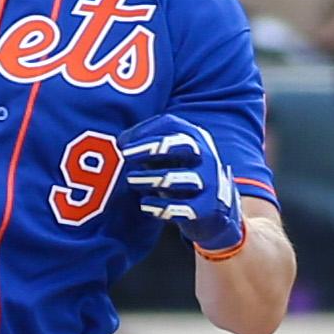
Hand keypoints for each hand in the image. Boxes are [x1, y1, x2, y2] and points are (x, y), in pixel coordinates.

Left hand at [115, 114, 245, 254]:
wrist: (213, 209)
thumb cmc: (180, 175)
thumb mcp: (167, 156)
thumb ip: (146, 147)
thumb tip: (120, 141)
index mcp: (194, 137)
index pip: (171, 124)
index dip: (144, 130)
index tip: (122, 141)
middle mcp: (205, 156)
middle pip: (182, 144)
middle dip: (151, 147)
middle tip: (125, 155)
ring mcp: (209, 182)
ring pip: (181, 178)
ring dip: (151, 178)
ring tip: (131, 181)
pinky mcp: (207, 208)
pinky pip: (184, 208)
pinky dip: (161, 206)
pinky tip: (145, 204)